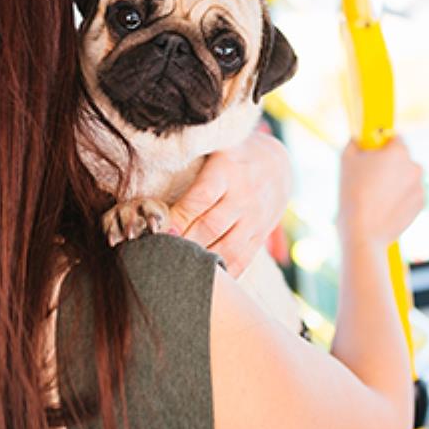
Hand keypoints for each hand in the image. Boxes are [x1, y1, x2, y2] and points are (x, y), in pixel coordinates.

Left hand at [171, 129, 291, 276]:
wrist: (280, 165)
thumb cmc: (233, 156)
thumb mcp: (216, 146)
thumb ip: (189, 157)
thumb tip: (148, 169)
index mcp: (227, 170)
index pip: (201, 197)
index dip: (179, 216)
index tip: (158, 230)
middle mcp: (244, 195)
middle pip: (211, 226)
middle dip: (184, 243)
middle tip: (157, 256)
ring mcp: (255, 219)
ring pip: (227, 248)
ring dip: (201, 263)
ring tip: (175, 272)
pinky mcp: (260, 236)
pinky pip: (243, 260)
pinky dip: (223, 274)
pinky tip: (203, 283)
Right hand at [338, 138, 424, 247]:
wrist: (363, 231)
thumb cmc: (352, 194)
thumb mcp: (346, 160)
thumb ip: (354, 143)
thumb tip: (357, 139)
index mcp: (399, 152)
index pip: (395, 138)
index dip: (382, 144)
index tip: (373, 151)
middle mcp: (414, 167)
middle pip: (402, 159)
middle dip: (389, 164)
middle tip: (370, 176)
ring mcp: (420, 187)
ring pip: (406, 177)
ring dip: (396, 181)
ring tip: (375, 195)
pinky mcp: (421, 204)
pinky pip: (410, 194)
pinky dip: (401, 197)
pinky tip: (384, 205)